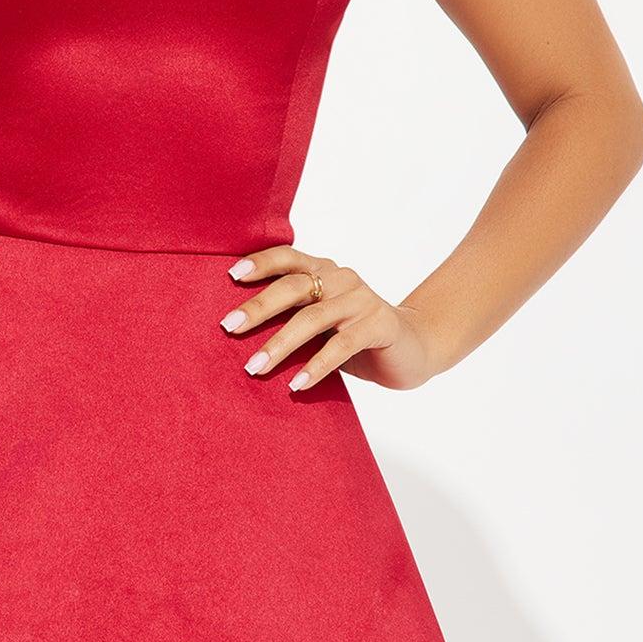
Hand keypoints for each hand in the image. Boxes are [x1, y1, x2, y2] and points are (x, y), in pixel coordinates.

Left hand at [218, 246, 441, 391]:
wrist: (413, 348)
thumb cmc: (353, 335)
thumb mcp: (321, 322)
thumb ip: (292, 316)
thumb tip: (238, 331)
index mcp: (324, 270)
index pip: (288, 257)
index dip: (260, 263)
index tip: (231, 275)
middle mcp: (342, 278)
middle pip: (294, 286)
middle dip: (258, 308)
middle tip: (229, 328)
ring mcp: (362, 300)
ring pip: (313, 318)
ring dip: (280, 344)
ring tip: (254, 367)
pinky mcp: (380, 325)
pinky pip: (341, 346)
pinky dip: (316, 366)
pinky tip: (297, 384)